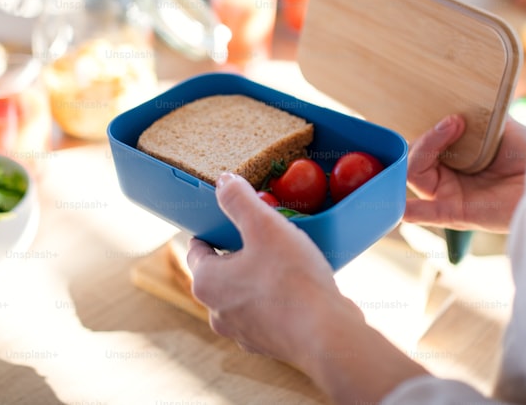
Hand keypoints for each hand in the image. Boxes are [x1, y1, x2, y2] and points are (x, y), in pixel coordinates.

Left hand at [187, 172, 349, 356]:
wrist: (327, 335)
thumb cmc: (292, 279)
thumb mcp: (264, 226)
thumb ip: (239, 200)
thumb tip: (223, 181)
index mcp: (207, 283)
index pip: (198, 249)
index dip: (214, 231)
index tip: (231, 221)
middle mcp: (216, 312)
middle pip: (221, 272)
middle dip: (239, 254)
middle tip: (263, 236)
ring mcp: (242, 333)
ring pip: (243, 294)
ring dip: (257, 278)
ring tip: (284, 260)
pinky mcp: (268, 344)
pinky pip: (266, 313)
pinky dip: (276, 300)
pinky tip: (299, 288)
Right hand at [405, 115, 525, 232]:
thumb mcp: (498, 126)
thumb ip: (473, 116)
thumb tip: (452, 105)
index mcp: (451, 157)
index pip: (421, 141)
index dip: (429, 128)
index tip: (455, 116)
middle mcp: (446, 176)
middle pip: (412, 157)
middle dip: (426, 136)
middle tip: (454, 122)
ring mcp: (448, 194)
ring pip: (413, 174)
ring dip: (424, 149)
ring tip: (451, 130)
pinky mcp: (456, 213)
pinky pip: (426, 213)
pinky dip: (411, 210)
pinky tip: (403, 207)